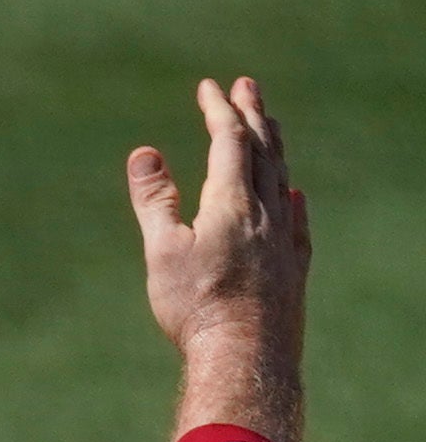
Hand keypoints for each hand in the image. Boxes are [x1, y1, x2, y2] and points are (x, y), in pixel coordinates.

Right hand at [131, 75, 306, 441]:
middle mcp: (267, 210)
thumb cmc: (197, 306)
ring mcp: (285, 236)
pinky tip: (293, 194)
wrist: (245, 355)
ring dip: (274, 146)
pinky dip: (290, 196)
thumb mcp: (164, 250)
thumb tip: (145, 153)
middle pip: (264, 149)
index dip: (218, 110)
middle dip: (253, 114)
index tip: (209, 87)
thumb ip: (155, 200)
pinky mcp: (294, 264)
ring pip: (282, 176)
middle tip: (247, 86)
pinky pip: (297, 218)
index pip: (228, 141)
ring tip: (269, 126)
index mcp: (233, 201)